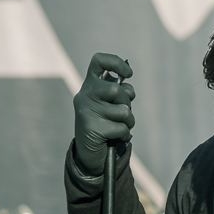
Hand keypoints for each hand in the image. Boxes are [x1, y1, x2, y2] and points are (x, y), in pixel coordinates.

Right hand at [72, 52, 134, 175]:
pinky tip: (114, 137)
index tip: (128, 74)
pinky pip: (122, 128)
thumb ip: (119, 93)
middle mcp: (85, 95)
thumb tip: (128, 88)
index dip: (116, 62)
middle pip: (116, 90)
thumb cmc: (105, 123)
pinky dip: (124, 134)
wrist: (89, 152)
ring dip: (128, 121)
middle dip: (126, 102)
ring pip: (123, 111)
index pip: (99, 61)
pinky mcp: (92, 128)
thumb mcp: (111, 104)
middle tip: (122, 113)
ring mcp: (86, 112)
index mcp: (90, 85)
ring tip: (119, 126)